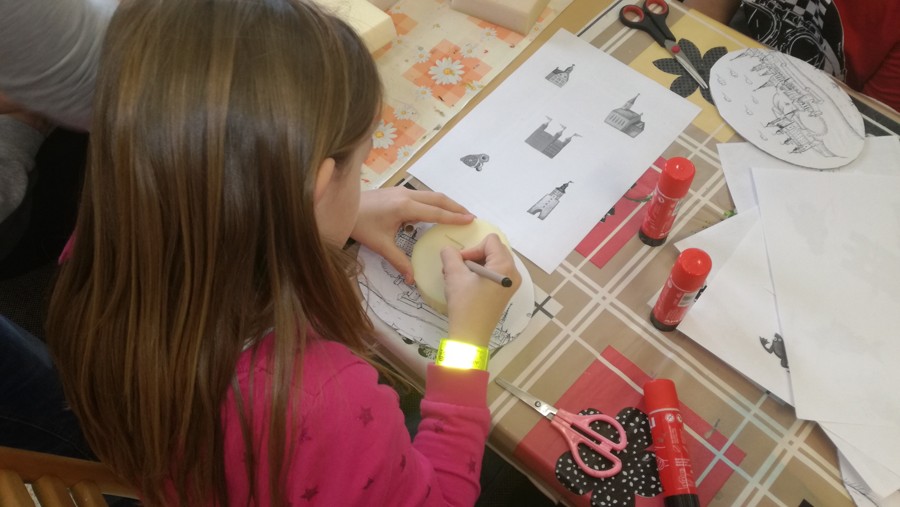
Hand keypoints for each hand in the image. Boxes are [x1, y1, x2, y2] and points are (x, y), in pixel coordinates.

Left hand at [352, 187, 473, 283]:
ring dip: (445, 203)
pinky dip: (434, 202)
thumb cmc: (359, 225)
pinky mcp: (396, 191)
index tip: (470, 219)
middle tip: (470, 216)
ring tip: (457, 213)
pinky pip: (421, 194)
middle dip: (455, 207)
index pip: (436, 213)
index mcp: (405, 207)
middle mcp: (406, 195)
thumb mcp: (380, 245)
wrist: (338, 206)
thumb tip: (412, 280)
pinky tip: (435, 211)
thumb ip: (399, 261)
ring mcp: (401, 190)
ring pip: (430, 194)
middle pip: (438, 198)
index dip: (454, 217)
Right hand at [440, 234, 520, 348]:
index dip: (473, 248)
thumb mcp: (454, 276)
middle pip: (494, 250)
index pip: (490, 241)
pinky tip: (468, 285)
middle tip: (458, 269)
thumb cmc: (465, 304)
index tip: (461, 264)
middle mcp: (513, 273)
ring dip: (476, 264)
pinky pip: (495, 272)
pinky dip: (481, 273)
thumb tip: (449, 250)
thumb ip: (450, 255)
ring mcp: (511, 283)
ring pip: (493, 261)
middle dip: (474, 256)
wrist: (471, 334)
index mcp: (505, 266)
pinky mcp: (506, 291)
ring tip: (459, 277)